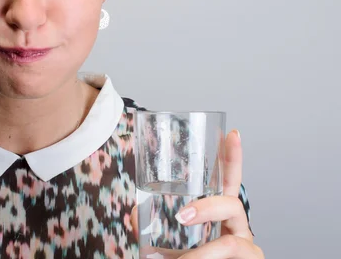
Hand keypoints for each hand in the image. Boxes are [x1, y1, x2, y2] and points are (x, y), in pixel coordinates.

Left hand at [132, 130, 263, 258]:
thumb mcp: (166, 247)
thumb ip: (152, 231)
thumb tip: (132, 214)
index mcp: (220, 217)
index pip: (229, 182)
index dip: (232, 159)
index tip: (231, 133)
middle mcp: (237, 228)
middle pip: (234, 202)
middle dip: (211, 204)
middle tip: (182, 217)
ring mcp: (247, 247)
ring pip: (230, 239)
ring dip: (202, 251)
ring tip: (182, 257)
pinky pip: (228, 252)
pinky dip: (204, 258)